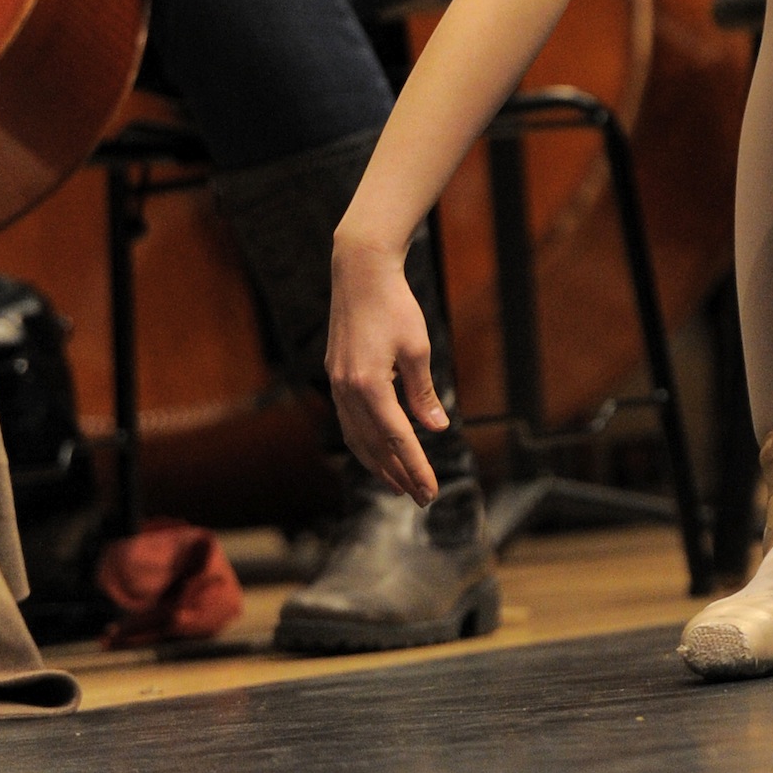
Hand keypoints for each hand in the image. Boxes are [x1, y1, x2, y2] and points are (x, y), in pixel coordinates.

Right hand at [326, 240, 445, 505]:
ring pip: (357, 438)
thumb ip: (423, 393)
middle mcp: (347, 392)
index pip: (397, 439)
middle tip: (419, 498)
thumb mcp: (418, 349)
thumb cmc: (395, 306)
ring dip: (378, 464)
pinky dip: (364, 442)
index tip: (430, 492)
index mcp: (369, 386)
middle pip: (374, 446)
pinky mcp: (336, 377)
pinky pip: (349, 422)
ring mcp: (337, 386)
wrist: (359, 274)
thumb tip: (435, 429)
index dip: (416, 468)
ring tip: (398, 483)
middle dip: (398, 474)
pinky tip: (378, 450)